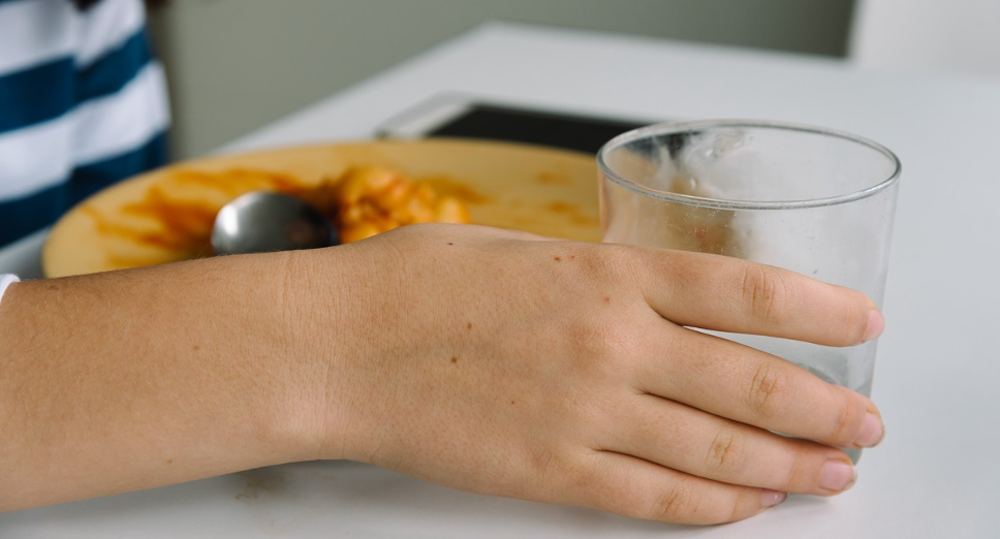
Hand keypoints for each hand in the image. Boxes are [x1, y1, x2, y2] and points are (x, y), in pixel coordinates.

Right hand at [301, 224, 885, 524]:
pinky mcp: (553, 472)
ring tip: (831, 475)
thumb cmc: (414, 286)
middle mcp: (613, 344)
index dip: (820, 311)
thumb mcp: (521, 250)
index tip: (860, 326)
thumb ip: (594, 276)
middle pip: (756, 385)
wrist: (340, 345)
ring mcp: (587, 412)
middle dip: (826, 411)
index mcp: (608, 274)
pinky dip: (715, 509)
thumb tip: (644, 298)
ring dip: (790, 467)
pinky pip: (656, 499)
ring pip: (719, 453)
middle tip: (864, 426)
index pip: (747, 292)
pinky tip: (748, 506)